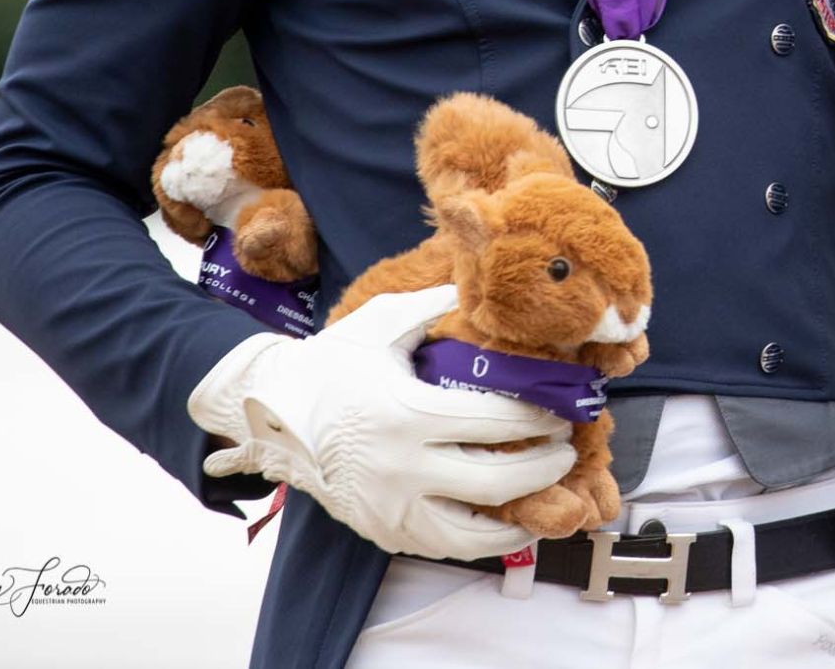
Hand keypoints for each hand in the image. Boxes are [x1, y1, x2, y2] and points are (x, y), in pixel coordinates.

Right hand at [188, 283, 574, 559]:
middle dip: (543, 467)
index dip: (536, 419)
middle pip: (495, 481)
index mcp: (406, 414)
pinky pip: (443, 547)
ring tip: (547, 494)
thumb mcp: (379, 324)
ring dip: (520, 516)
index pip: (493, 422)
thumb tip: (472, 287)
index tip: (560, 412)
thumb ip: (430, 305)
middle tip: (565, 450)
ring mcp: (389, 508)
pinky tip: (507, 523)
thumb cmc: (328, 366)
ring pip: (472, 531)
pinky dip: (481, 542)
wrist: (269, 417)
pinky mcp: (381, 530)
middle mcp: (400, 469)